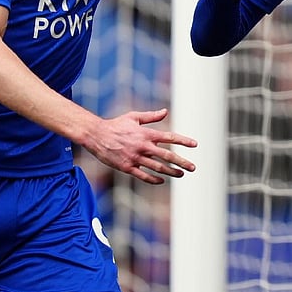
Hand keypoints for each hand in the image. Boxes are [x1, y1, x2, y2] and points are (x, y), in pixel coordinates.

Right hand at [83, 108, 197, 183]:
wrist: (96, 135)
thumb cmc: (116, 125)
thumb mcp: (134, 117)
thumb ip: (151, 116)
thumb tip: (165, 112)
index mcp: (146, 134)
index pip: (169, 137)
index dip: (183, 141)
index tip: (195, 145)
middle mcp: (143, 146)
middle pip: (167, 156)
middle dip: (182, 162)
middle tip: (193, 167)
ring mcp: (135, 158)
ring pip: (158, 168)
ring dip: (172, 172)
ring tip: (181, 174)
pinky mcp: (127, 167)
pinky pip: (144, 176)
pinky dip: (154, 179)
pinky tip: (162, 180)